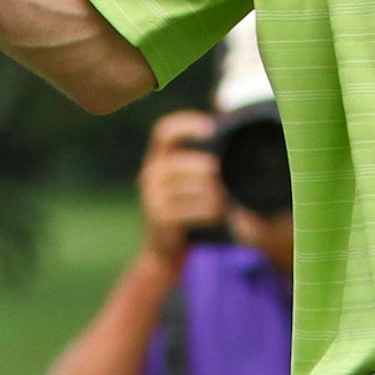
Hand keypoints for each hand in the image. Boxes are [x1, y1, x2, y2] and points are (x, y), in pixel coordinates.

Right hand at [137, 111, 223, 267]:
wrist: (161, 250)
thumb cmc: (181, 211)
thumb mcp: (182, 183)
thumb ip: (194, 163)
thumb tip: (223, 136)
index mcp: (156, 160)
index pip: (164, 131)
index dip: (186, 124)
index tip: (210, 127)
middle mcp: (149, 175)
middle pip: (181, 161)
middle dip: (203, 167)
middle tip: (219, 173)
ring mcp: (152, 197)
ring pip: (190, 186)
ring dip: (212, 192)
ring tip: (224, 197)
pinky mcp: (160, 217)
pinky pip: (192, 209)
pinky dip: (209, 211)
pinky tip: (219, 214)